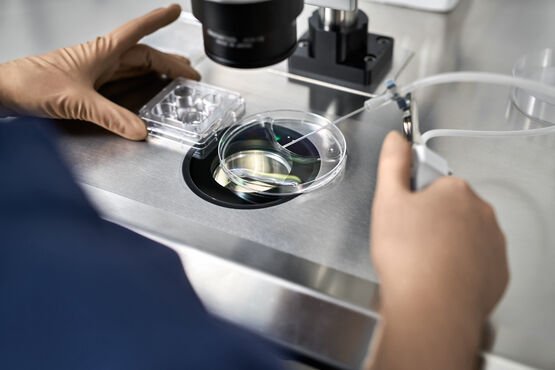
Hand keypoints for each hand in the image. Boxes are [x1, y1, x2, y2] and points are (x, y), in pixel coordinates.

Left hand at [0, 4, 199, 139]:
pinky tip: (146, 92)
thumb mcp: (76, 100)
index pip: (137, 32)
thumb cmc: (32, 83)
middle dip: (169, 61)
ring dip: (158, 71)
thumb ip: (110, 116)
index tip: (175, 11)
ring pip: (135, 67)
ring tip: (176, 78)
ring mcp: (96, 72)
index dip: (157, 20)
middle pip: (144, 55)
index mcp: (102, 52)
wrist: (5, 92)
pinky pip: (124, 82)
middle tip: (189, 71)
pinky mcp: (89, 86)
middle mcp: (102, 59)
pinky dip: (141, 84)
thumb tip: (140, 129)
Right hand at [369, 132, 508, 369]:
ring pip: (463, 235)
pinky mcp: (498, 272)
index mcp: (455, 190)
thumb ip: (392, 164)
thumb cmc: (408, 256)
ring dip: (445, 243)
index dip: (412, 198)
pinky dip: (458, 266)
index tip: (402, 217)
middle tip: (407, 241)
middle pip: (449, 208)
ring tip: (421, 263)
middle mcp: (482, 212)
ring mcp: (493, 243)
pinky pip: (474, 261)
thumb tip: (396, 139)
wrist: (432, 309)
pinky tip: (438, 277)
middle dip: (430, 220)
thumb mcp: (387, 201)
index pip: (432, 182)